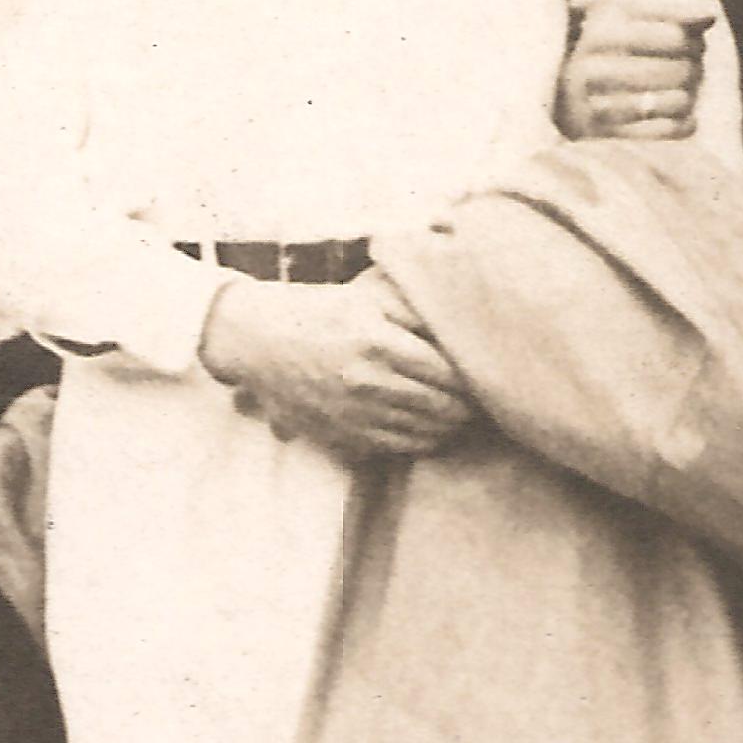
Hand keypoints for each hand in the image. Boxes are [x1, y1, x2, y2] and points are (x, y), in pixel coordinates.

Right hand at [201, 275, 472, 461]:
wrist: (256, 340)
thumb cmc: (319, 311)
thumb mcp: (367, 294)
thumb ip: (415, 305)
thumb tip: (463, 318)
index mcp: (378, 342)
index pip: (449, 371)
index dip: (475, 374)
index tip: (485, 369)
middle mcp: (367, 383)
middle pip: (443, 406)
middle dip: (469, 403)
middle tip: (482, 394)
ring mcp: (354, 415)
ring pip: (425, 431)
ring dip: (450, 425)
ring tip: (460, 412)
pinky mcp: (342, 436)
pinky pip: (398, 448)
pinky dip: (424, 441)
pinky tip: (431, 428)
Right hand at [555, 1, 707, 143]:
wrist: (555, 90)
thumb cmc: (602, 46)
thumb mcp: (623, 16)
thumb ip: (668, 12)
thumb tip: (707, 17)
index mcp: (598, 32)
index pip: (678, 35)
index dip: (695, 39)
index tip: (690, 41)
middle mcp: (590, 69)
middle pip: (682, 68)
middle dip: (694, 68)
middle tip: (689, 68)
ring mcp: (594, 107)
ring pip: (678, 101)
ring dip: (689, 96)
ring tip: (681, 90)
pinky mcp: (605, 139)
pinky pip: (669, 131)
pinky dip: (684, 123)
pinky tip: (679, 115)